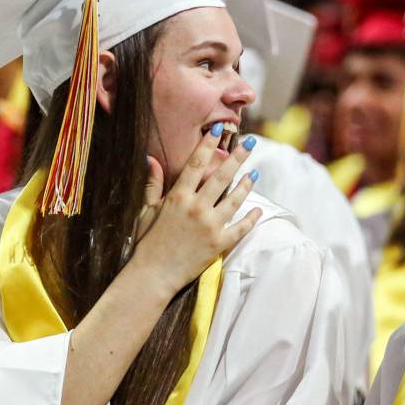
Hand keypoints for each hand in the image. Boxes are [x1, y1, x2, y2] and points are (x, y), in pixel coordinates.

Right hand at [131, 124, 261, 297]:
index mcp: (178, 197)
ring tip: (255, 171)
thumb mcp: (146, 210)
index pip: (196, 164)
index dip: (208, 144)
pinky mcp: (219, 244)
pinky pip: (241, 228)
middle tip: (250, 142)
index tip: (219, 129)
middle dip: (237, 157)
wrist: (153, 274)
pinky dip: (251, 218)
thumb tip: (150, 158)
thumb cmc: (147, 241)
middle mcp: (197, 208)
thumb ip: (152, 183)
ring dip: (247, 184)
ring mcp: (210, 226)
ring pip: (235, 199)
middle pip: (221, 176)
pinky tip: (258, 209)